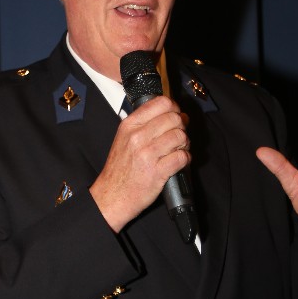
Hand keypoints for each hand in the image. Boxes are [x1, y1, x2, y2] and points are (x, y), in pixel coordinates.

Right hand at [90, 96, 189, 231]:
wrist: (112, 196)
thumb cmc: (120, 169)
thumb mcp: (124, 138)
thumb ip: (144, 124)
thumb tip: (172, 114)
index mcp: (130, 125)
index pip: (161, 103)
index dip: (174, 108)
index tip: (176, 115)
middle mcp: (138, 137)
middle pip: (174, 119)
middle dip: (182, 127)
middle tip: (178, 136)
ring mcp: (147, 154)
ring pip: (181, 137)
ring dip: (184, 144)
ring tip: (178, 150)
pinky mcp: (157, 172)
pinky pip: (182, 157)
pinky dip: (185, 159)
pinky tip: (179, 161)